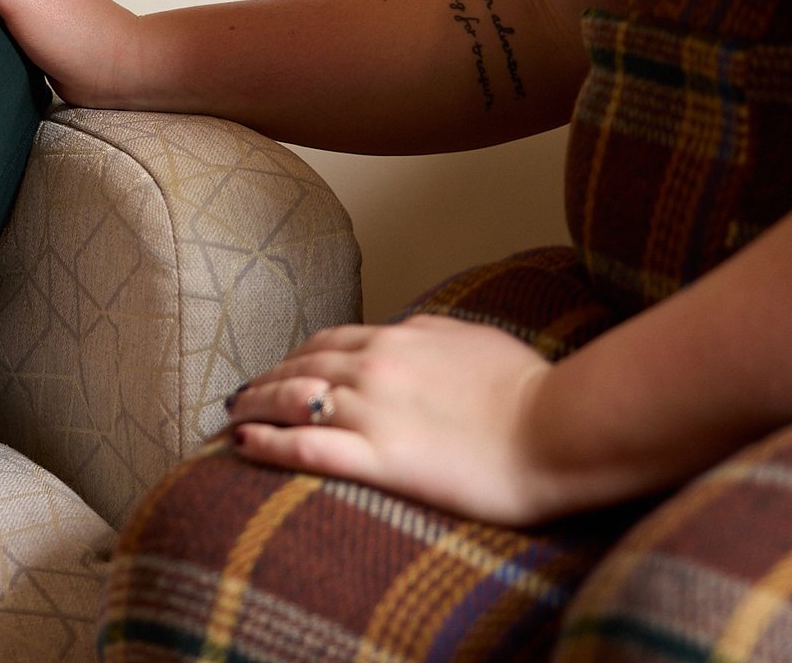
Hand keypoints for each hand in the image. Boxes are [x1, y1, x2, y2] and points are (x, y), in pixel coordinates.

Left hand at [224, 316, 586, 526]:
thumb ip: (430, 334)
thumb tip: (406, 331)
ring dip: (253, 407)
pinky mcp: (380, 459)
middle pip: (298, 368)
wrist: (561, 430)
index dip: (293, 357)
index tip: (275, 370)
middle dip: (263, 381)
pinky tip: (242, 444)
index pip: (326, 342)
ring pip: (291, 401)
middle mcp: (374, 368)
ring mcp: (373, 412)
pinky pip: (306, 448)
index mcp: (398, 338)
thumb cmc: (530, 389)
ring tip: (230, 417)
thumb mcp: (473, 340)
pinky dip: (267, 443)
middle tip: (238, 394)